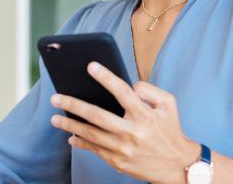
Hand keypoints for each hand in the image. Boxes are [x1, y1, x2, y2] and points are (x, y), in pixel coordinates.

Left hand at [50, 62, 200, 183]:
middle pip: (97, 116)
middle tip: (56, 97)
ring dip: (70, 125)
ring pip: (90, 135)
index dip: (106, 77)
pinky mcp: (118, 162)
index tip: (91, 66)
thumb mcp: (169, 105)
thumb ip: (149, 90)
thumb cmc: (170, 130)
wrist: (177, 165)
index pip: (122, 92)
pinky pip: (94, 150)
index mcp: (145, 116)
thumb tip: (128, 85)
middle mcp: (132, 132)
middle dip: (74, 105)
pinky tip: (70, 136)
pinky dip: (81, 142)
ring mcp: (123, 149)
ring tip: (54, 117)